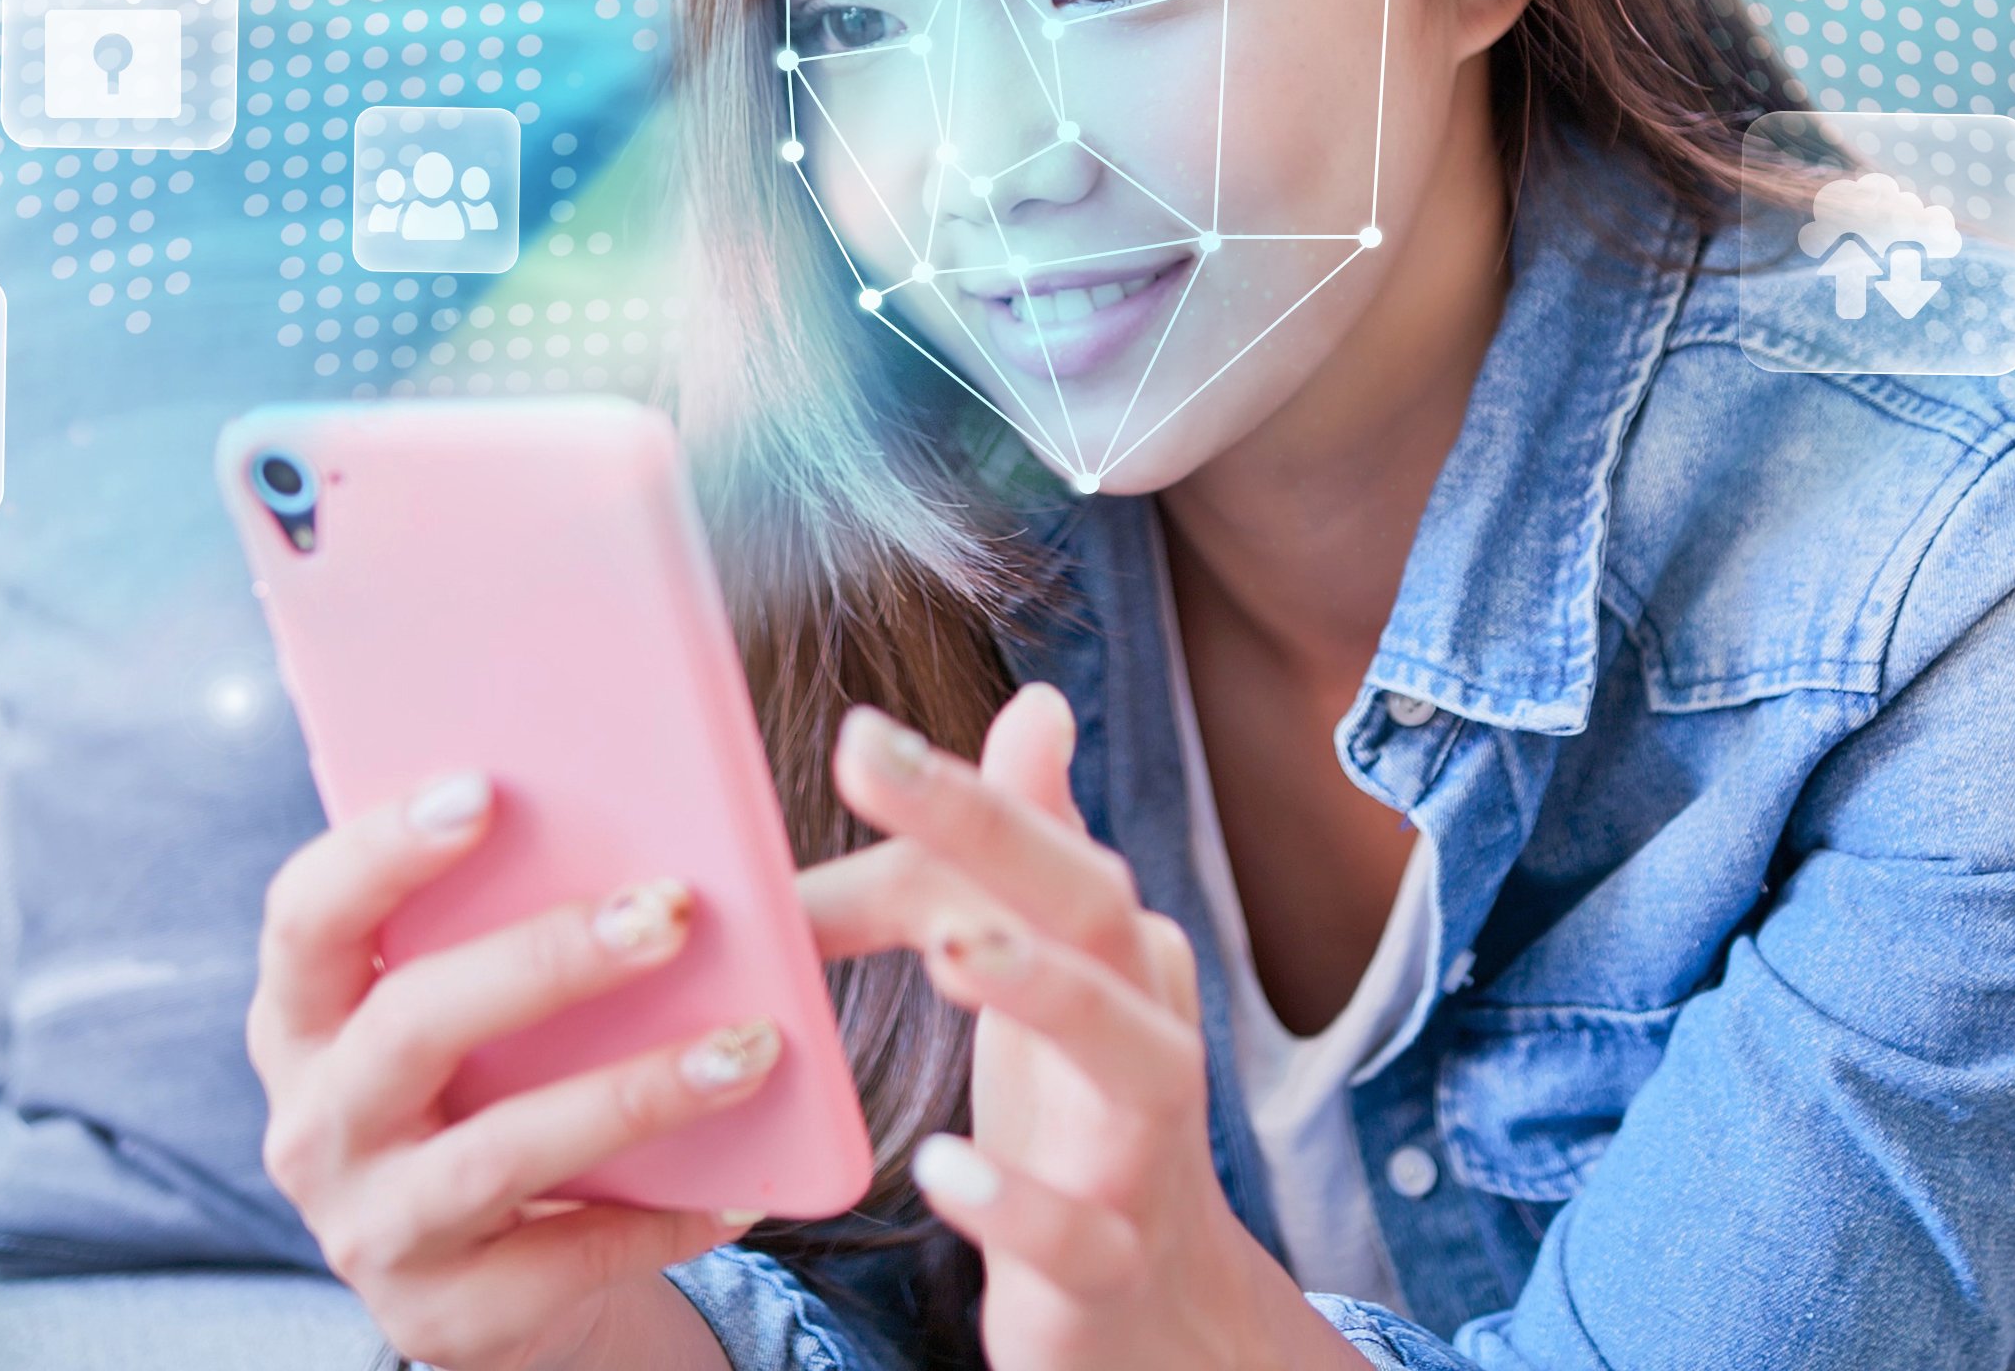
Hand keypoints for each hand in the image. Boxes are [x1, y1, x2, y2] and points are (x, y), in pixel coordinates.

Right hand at [250, 770, 768, 1370]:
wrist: (494, 1283)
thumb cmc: (496, 1098)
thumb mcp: (477, 1022)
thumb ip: (515, 932)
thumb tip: (659, 841)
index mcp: (306, 1020)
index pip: (306, 918)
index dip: (381, 850)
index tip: (484, 788)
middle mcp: (314, 1125)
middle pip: (411, 1023)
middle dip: (547, 960)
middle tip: (671, 911)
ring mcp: (370, 1229)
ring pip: (499, 1152)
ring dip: (635, 1094)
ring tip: (749, 1048)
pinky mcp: (444, 1318)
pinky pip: (568, 1258)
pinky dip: (665, 1215)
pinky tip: (745, 1183)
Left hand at [803, 685, 1370, 1370]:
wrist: (1162, 1319)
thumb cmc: (1081, 1128)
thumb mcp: (1050, 985)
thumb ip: (1029, 856)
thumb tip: (1038, 705)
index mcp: (1119, 959)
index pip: (1043, 854)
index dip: (945, 803)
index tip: (852, 737)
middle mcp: (1148, 1034)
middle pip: (1094, 909)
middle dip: (991, 827)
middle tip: (870, 755)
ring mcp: (1141, 1155)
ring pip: (1134, 1057)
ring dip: (1048, 993)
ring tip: (951, 949)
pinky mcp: (1112, 1266)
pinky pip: (1080, 1234)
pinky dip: (1020, 1202)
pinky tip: (943, 1168)